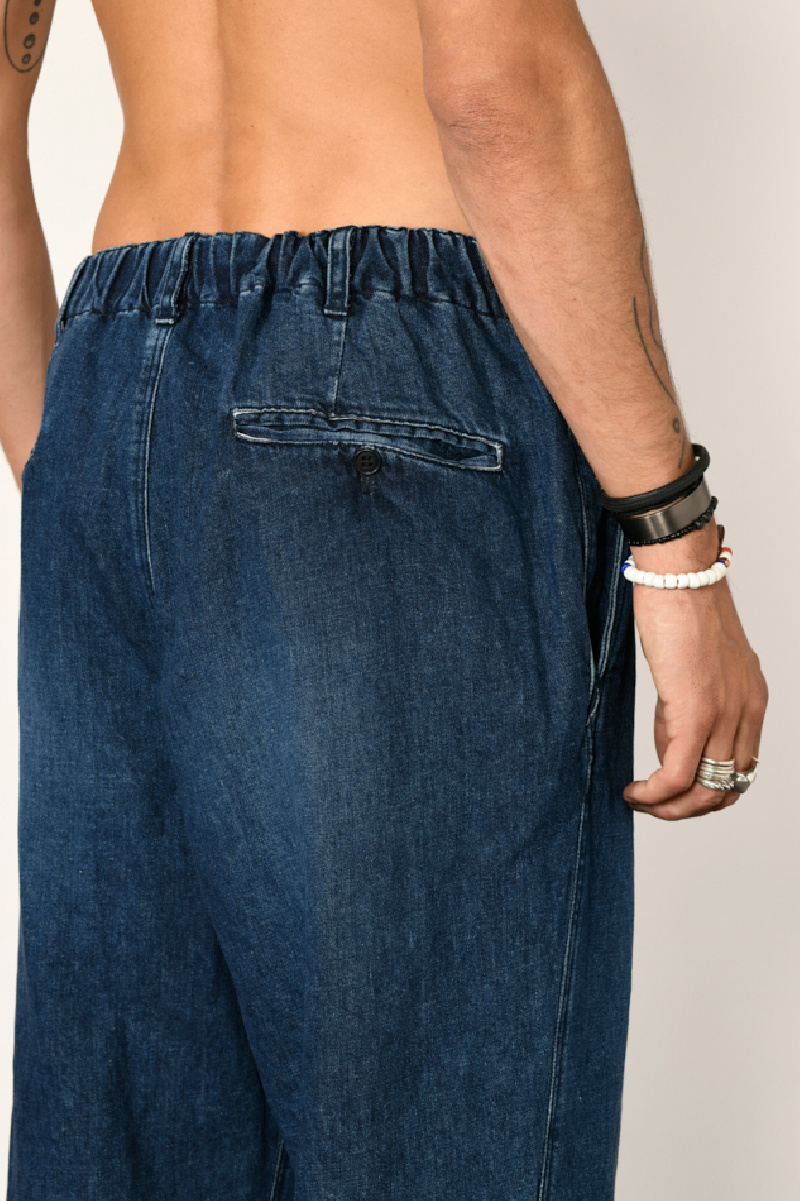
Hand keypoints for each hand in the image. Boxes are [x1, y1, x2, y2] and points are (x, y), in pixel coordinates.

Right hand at [622, 522, 767, 819]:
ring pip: (704, 790)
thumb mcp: (698, 664)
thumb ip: (691, 703)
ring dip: (669, 808)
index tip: (674, 789)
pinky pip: (677, 776)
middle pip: (727, 789)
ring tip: (640, 801)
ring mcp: (724, 714)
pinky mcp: (695, 713)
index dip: (707, 789)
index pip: (742, 769)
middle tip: (654, 805)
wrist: (680, 575)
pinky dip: (653, 795)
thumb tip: (669, 740)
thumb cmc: (682, 606)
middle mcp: (746, 712)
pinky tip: (633, 792)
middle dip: (688, 808)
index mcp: (752, 700)